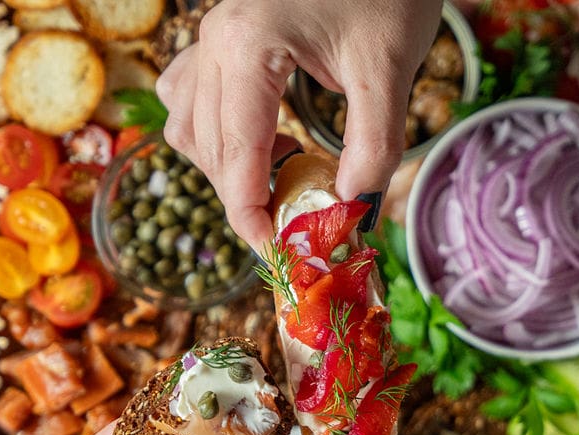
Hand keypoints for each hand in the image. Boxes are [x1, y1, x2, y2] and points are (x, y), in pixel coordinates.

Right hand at [156, 0, 443, 250]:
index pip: (235, 155)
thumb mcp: (388, 68)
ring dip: (228, 169)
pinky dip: (219, 135)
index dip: (251, 215)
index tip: (277, 253)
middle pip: (209, 150)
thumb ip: (373, 144)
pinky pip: (191, 99)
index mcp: (247, 46)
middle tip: (294, 228)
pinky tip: (263, 142)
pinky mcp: (219, 38)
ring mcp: (209, 37)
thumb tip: (350, 208)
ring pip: (189, 127)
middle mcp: (213, 41)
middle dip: (246, 199)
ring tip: (283, 180)